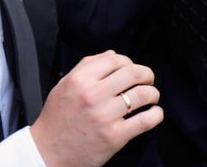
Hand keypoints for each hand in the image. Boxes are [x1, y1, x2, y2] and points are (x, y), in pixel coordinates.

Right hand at [30, 51, 162, 166]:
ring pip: (143, 94)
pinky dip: (156, 114)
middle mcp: (92, 95)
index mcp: (78, 80)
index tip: (130, 69)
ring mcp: (105, 115)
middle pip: (133, 73)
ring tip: (151, 97)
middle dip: (147, 74)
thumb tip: (113, 55)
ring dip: (153, 93)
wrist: (50, 151)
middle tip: (147, 80)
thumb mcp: (64, 86)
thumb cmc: (57, 118)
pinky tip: (154, 113)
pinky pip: (146, 120)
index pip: (114, 59)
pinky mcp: (115, 136)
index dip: (128, 61)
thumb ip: (86, 67)